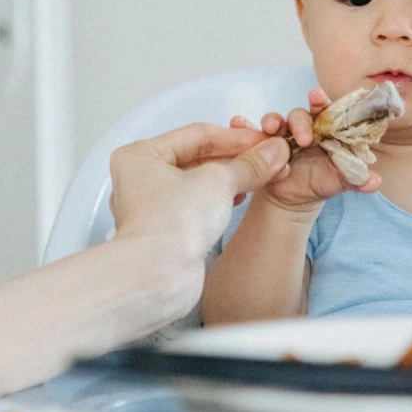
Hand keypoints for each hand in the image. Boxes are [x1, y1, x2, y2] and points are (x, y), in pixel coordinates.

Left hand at [110, 123, 290, 260]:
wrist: (160, 275)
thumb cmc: (169, 225)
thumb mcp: (218, 181)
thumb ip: (248, 164)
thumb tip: (270, 152)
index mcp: (141, 156)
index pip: (197, 135)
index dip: (236, 137)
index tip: (263, 141)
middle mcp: (142, 180)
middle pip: (199, 157)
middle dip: (237, 158)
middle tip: (268, 158)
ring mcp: (156, 208)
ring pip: (201, 182)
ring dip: (234, 178)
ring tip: (263, 175)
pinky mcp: (170, 231)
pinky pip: (200, 206)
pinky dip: (223, 199)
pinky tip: (242, 197)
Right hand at [230, 88, 380, 211]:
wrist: (295, 199)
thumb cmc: (321, 182)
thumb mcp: (340, 182)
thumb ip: (357, 179)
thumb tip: (375, 182)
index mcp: (326, 129)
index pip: (326, 110)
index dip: (322, 101)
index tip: (318, 97)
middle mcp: (303, 127)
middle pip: (300, 114)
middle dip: (300, 120)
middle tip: (304, 137)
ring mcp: (281, 134)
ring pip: (275, 120)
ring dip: (271, 120)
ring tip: (269, 128)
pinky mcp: (262, 143)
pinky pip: (251, 132)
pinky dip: (243, 126)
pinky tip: (238, 123)